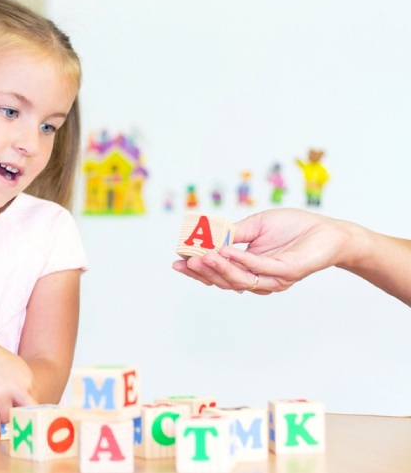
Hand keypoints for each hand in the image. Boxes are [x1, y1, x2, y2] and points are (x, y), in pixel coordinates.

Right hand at [0, 329, 37, 439]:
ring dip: (3, 422)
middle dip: (22, 422)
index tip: (26, 422)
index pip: (33, 402)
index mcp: (26, 376)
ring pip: (7, 418)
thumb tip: (24, 405)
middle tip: (19, 430)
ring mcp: (2, 391)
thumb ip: (21, 384)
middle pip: (26, 412)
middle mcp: (18, 384)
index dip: (28, 414)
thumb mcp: (13, 366)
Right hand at [173, 209, 349, 293]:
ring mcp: (273, 278)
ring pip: (239, 279)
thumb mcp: (255, 225)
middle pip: (224, 281)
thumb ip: (232, 233)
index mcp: (248, 268)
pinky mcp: (287, 272)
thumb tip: (205, 236)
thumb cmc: (293, 227)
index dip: (197, 269)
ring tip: (202, 255)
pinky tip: (227, 250)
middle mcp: (258, 278)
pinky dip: (241, 259)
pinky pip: (259, 267)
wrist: (328, 231)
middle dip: (202, 271)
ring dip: (218, 267)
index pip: (217, 274)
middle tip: (186, 261)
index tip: (178, 261)